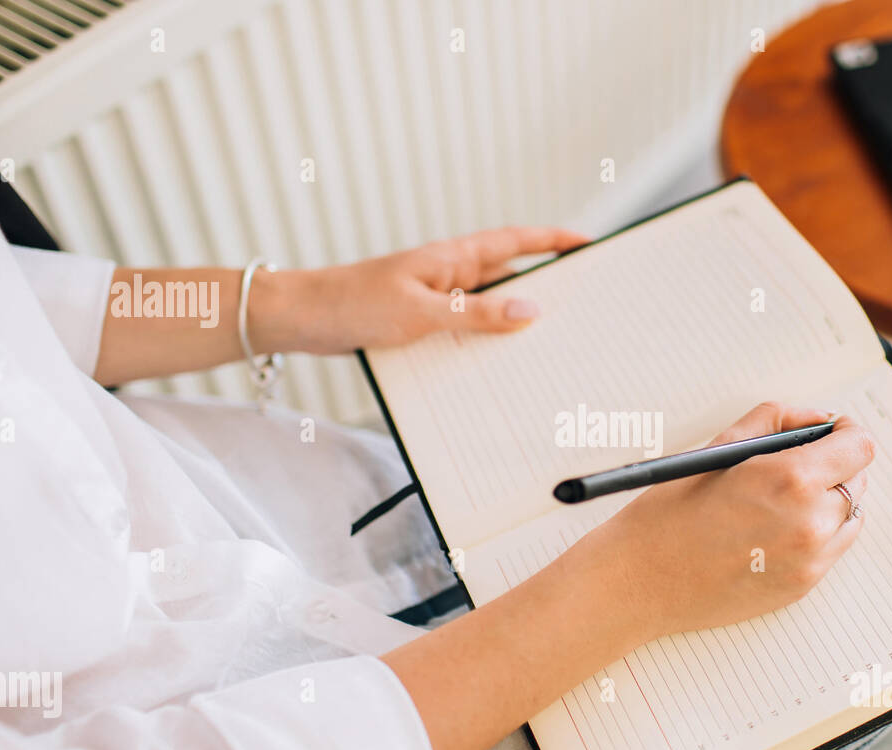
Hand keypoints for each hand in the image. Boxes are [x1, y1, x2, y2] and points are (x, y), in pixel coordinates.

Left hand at [262, 227, 587, 353]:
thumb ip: (475, 313)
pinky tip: (496, 366)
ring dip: (514, 324)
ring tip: (550, 345)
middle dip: (546, 287)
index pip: (517, 242)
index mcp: (454, 257)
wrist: (303, 318)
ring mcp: (437, 298)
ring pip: (489, 308)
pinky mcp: (423, 321)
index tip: (589, 243)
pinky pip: (466, 329)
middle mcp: (450, 274)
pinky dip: (484, 342)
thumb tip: (529, 311)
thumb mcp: (422, 311)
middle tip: (584, 304)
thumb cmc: (355, 304)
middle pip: (510, 277)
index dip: (554, 241)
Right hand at [580, 402, 874, 640]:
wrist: (640, 580)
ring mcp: (810, 561)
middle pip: (857, 481)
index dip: (845, 434)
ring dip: (828, 503)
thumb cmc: (670, 513)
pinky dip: (815, 535)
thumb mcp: (720, 448)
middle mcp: (810, 523)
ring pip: (849, 518)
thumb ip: (777, 421)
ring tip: (781, 502)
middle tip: (795, 466)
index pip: (859, 447)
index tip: (833, 433)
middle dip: (834, 468)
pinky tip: (773, 531)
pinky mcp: (802, 587)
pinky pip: (831, 550)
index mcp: (790, 479)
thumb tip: (817, 419)